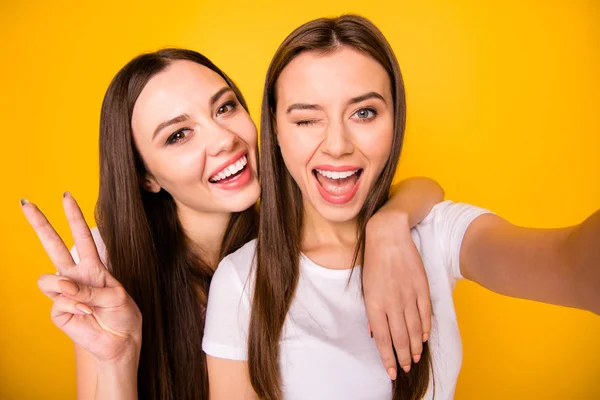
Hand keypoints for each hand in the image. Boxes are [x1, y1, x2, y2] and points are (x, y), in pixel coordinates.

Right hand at [22, 193, 141, 362]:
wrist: (121, 342)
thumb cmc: (123, 316)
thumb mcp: (116, 296)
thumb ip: (89, 288)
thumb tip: (61, 283)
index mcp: (94, 267)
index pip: (81, 237)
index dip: (74, 217)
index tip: (66, 196)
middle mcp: (76, 277)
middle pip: (54, 246)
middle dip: (40, 224)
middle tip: (26, 204)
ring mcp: (65, 294)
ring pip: (48, 278)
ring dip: (66, 287)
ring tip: (86, 300)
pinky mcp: (58, 312)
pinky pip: (58, 301)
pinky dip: (75, 306)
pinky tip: (87, 313)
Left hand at [363, 211, 431, 378]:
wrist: (388, 236)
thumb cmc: (373, 261)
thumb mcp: (366, 287)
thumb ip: (371, 311)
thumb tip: (374, 332)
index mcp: (374, 303)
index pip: (382, 338)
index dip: (387, 357)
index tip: (391, 370)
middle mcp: (392, 302)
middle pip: (400, 337)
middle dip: (403, 356)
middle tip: (405, 367)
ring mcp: (408, 295)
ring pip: (414, 328)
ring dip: (415, 346)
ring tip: (415, 357)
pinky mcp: (421, 287)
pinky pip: (425, 313)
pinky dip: (425, 327)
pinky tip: (424, 337)